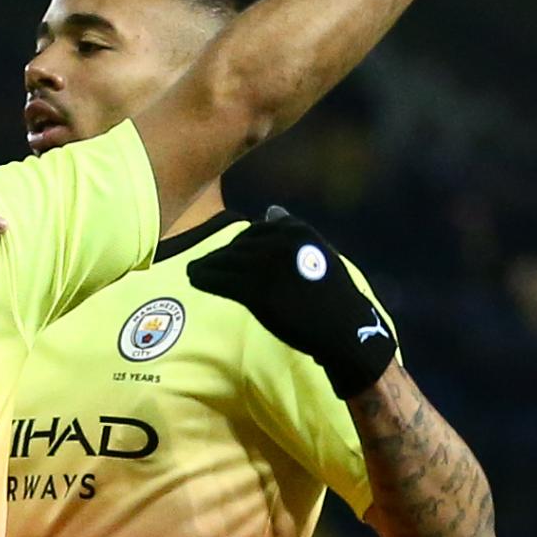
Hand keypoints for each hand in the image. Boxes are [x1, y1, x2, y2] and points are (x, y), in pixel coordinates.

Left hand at [187, 208, 398, 397]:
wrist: (343, 327)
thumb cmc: (333, 296)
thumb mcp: (319, 254)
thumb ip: (292, 232)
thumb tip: (271, 209)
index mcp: (297, 229)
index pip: (257, 230)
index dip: (241, 243)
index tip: (231, 254)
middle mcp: (279, 241)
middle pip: (238, 244)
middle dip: (222, 255)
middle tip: (208, 264)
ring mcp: (265, 265)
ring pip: (225, 260)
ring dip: (207, 265)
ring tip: (195, 271)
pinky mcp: (254, 289)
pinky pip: (219, 279)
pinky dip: (203, 277)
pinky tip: (194, 279)